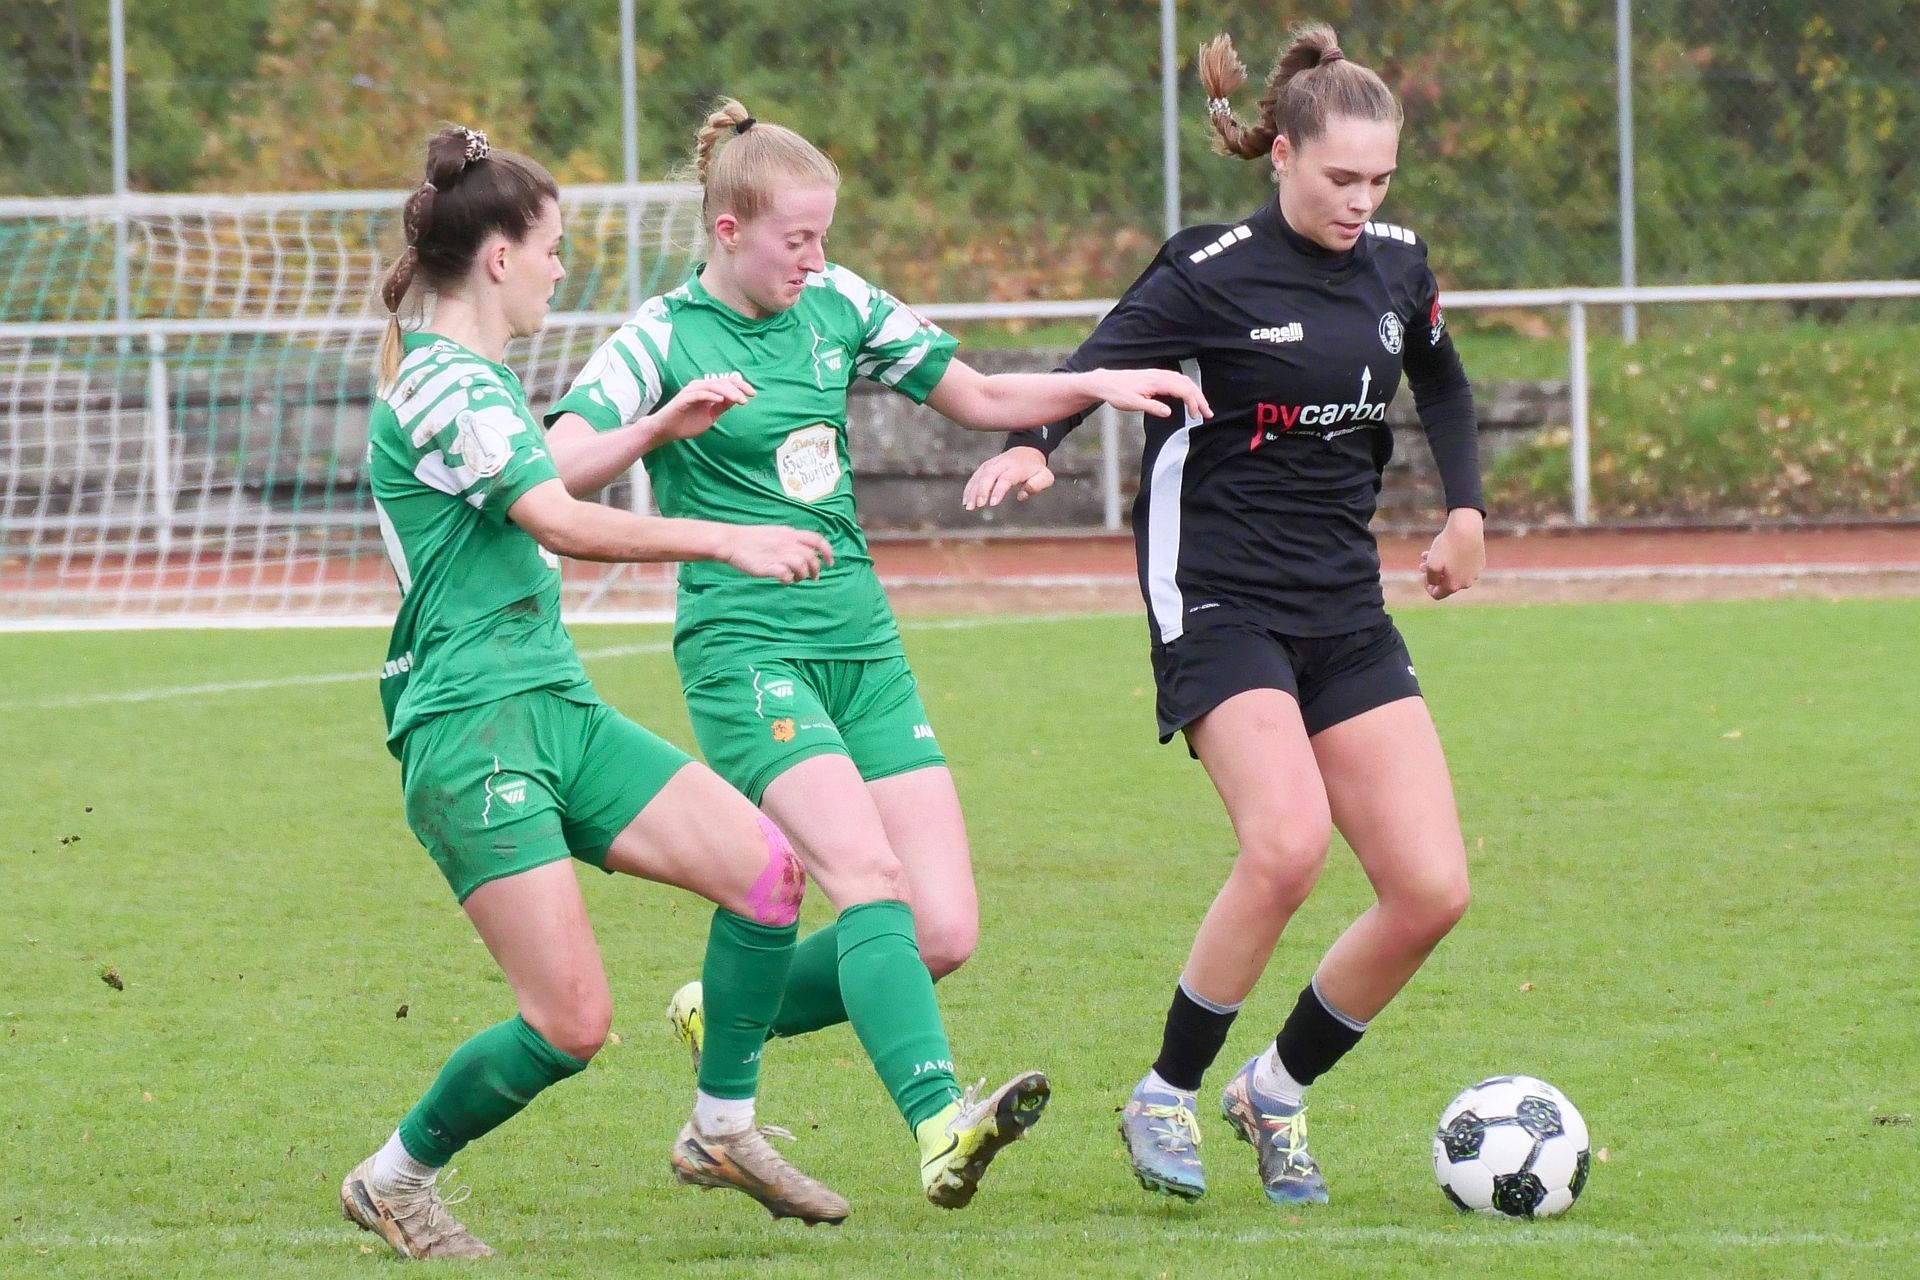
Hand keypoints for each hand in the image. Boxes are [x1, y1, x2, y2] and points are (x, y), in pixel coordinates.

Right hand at [646, 374, 754, 442]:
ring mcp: (692, 391)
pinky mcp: (684, 398)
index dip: (741, 385)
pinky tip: (721, 400)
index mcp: (708, 389)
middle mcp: (700, 386)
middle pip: (722, 382)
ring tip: (739, 400)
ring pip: (713, 385)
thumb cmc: (687, 422)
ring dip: (728, 392)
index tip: (753, 394)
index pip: (727, 382)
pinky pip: (700, 394)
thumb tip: (738, 399)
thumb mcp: (711, 415)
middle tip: (747, 398)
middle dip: (737, 389)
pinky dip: (711, 396)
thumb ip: (723, 406)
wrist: (667, 430)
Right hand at [721, 524, 833, 583]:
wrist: (731, 541)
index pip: (816, 540)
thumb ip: (790, 540)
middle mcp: (787, 543)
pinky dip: (789, 580)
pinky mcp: (768, 566)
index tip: (830, 563)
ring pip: (802, 566)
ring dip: (802, 575)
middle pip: (811, 557)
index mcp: (790, 533)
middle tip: (813, 578)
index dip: (827, 551)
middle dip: (816, 569)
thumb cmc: (751, 539)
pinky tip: (784, 580)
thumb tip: (803, 552)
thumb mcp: (775, 533)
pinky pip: (786, 575)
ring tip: (796, 579)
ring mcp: (778, 554)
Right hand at [962, 446, 1054, 509]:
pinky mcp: (985, 466)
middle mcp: (1002, 464)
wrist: (1027, 450)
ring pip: (980, 475)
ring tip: (969, 506)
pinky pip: (975, 476)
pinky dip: (969, 488)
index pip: (1006, 478)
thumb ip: (1037, 485)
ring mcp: (992, 464)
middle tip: (978, 505)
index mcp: (1017, 467)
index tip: (993, 503)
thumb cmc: (1036, 469)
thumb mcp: (1045, 476)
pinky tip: (965, 501)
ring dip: (972, 491)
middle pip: (989, 474)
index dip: (998, 490)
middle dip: (982, 490)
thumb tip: (1022, 496)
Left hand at [1077, 368, 1211, 421]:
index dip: (1193, 403)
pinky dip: (1187, 388)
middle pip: (1187, 385)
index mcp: (1157, 382)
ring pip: (1184, 381)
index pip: (1183, 390)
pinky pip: (1177, 380)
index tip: (1195, 416)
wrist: (1106, 382)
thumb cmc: (1117, 393)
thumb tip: (1169, 412)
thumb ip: (1152, 407)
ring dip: (1195, 394)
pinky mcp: (1156, 377)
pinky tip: (1188, 397)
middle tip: (1208, 414)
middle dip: (1200, 399)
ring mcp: (1159, 374)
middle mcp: (1160, 375)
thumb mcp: (1133, 404)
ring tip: (1201, 408)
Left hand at [1421, 508, 1485, 599]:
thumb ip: (1431, 579)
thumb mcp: (1431, 564)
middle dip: (1433, 574)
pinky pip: (1464, 565)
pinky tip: (1445, 549)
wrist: (1467, 529)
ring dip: (1441, 566)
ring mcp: (1475, 572)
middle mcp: (1467, 582)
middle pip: (1446, 583)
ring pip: (1454, 573)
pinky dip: (1453, 560)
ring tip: (1428, 555)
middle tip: (1422, 564)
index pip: (1437, 594)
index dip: (1427, 586)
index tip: (1423, 574)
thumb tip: (1435, 584)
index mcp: (1454, 586)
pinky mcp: (1479, 562)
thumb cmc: (1447, 547)